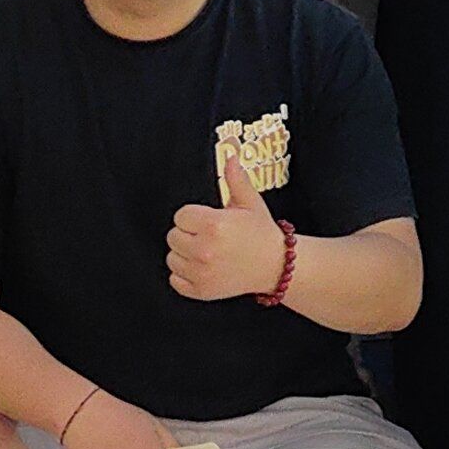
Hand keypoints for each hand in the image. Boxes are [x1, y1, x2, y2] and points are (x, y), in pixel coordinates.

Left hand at [166, 149, 286, 301]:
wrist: (275, 266)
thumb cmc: (262, 233)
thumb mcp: (250, 203)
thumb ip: (235, 179)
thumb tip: (230, 157)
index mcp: (214, 224)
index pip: (180, 216)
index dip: (193, 216)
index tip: (206, 220)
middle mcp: (205, 250)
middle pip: (173, 236)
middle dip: (188, 233)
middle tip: (207, 235)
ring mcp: (202, 273)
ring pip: (172, 258)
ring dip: (184, 254)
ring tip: (205, 251)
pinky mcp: (201, 291)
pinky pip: (175, 280)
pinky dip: (184, 275)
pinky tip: (202, 267)